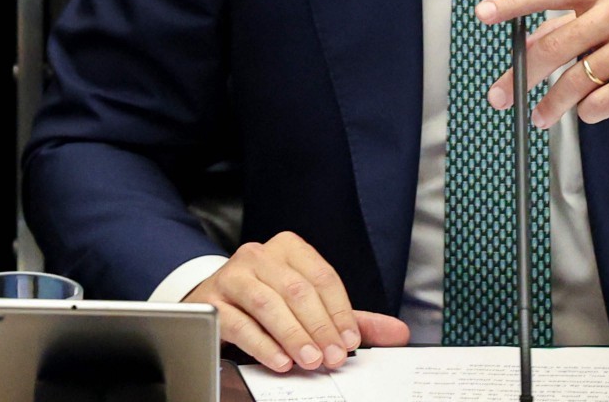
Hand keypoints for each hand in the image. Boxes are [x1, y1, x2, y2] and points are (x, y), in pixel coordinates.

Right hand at [183, 231, 407, 371]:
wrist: (214, 298)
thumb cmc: (267, 299)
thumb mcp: (310, 304)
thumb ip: (350, 318)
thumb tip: (397, 332)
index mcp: (288, 248)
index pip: (322, 276)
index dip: (339, 310)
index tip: (351, 340)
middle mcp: (259, 256)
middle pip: (297, 290)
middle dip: (319, 326)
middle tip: (333, 356)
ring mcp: (232, 276)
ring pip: (267, 304)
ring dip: (293, 335)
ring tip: (311, 359)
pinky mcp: (212, 302)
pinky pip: (239, 323)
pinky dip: (263, 344)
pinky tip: (280, 360)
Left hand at [478, 0, 608, 133]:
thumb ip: (576, 24)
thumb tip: (525, 47)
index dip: (513, 3)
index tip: (484, 13)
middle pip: (555, 45)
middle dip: (521, 75)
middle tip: (500, 95)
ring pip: (576, 81)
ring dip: (552, 105)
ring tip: (541, 116)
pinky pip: (603, 102)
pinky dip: (589, 112)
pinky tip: (589, 112)